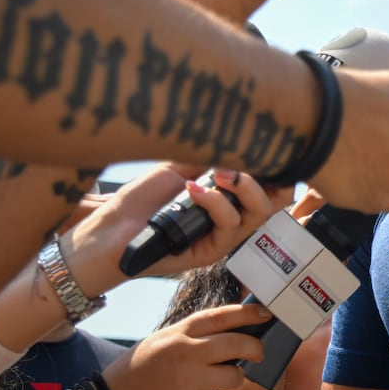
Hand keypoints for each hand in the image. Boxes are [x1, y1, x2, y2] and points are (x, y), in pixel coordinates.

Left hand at [65, 163, 288, 292]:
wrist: (111, 229)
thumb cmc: (141, 200)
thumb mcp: (178, 166)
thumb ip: (209, 154)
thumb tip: (237, 137)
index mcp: (227, 199)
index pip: (270, 188)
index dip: (277, 173)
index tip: (267, 152)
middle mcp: (230, 219)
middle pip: (274, 203)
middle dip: (264, 178)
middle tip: (235, 165)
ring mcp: (223, 237)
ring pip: (257, 214)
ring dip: (241, 187)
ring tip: (216, 174)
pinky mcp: (211, 252)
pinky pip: (229, 226)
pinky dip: (214, 203)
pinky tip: (191, 190)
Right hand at [102, 301, 269, 389]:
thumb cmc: (135, 373)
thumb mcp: (159, 342)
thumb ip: (190, 337)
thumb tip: (228, 335)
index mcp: (178, 333)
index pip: (221, 316)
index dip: (247, 313)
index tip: (265, 313)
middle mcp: (186, 353)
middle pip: (238, 344)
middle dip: (255, 348)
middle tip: (258, 353)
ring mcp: (190, 381)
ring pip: (234, 377)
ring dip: (230, 381)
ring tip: (210, 382)